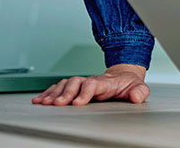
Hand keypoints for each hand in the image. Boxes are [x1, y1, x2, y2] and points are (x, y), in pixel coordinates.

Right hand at [32, 64, 148, 105]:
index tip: (77, 103)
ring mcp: (82, 82)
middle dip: (65, 93)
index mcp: (106, 82)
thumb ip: (139, 92)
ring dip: (53, 93)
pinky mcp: (75, 87)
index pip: (93, 84)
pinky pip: (59, 87)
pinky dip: (48, 93)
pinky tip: (39, 100)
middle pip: (75, 83)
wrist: (123, 75)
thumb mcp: (138, 87)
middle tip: (57, 104)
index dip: (85, 92)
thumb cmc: (128, 83)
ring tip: (43, 103)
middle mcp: (91, 80)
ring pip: (65, 84)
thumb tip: (136, 97)